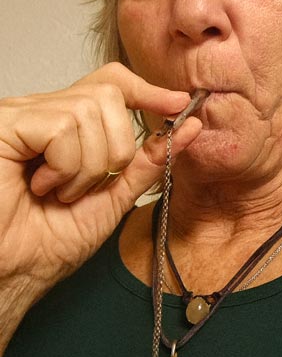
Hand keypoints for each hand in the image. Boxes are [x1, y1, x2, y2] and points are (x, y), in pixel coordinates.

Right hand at [0, 62, 199, 290]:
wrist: (15, 274)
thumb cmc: (51, 240)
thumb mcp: (115, 196)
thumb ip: (147, 160)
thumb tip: (188, 127)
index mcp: (67, 123)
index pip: (112, 83)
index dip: (146, 90)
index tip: (178, 105)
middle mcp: (44, 111)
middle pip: (108, 95)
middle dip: (116, 148)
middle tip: (90, 186)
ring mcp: (23, 115)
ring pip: (88, 111)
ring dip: (88, 166)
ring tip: (60, 192)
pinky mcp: (6, 125)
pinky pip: (62, 128)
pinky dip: (65, 166)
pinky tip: (42, 186)